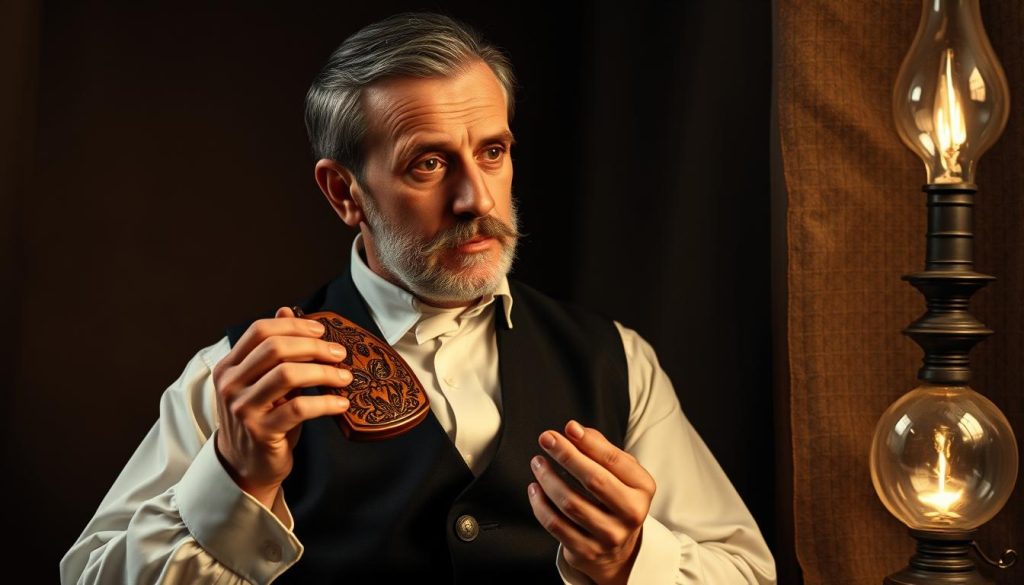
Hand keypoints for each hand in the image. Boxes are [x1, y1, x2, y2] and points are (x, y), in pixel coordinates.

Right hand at [212, 306, 351, 509]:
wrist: (244, 466)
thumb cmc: (260, 418)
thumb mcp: (263, 381)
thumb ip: (272, 350)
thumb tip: (286, 310)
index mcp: (230, 367)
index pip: (259, 331)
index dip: (294, 326)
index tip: (321, 330)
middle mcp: (231, 385)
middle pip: (275, 349)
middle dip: (314, 347)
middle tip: (339, 353)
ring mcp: (243, 409)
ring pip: (288, 375)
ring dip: (324, 373)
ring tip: (344, 377)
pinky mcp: (261, 432)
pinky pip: (299, 408)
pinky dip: (326, 403)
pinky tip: (341, 404)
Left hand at [527, 420, 655, 584]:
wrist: (617, 550)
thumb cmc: (615, 500)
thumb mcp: (621, 473)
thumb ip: (601, 449)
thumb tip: (575, 431)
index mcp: (642, 488)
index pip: (614, 460)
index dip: (589, 442)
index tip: (569, 428)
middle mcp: (631, 514)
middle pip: (594, 480)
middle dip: (566, 455)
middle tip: (546, 439)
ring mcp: (609, 536)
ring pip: (570, 503)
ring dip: (548, 478)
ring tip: (538, 463)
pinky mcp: (587, 552)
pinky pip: (556, 525)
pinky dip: (540, 504)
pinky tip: (535, 489)